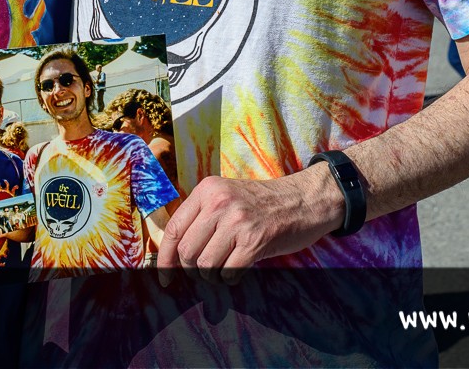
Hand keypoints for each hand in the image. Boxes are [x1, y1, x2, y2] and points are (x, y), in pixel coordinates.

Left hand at [156, 172, 338, 284]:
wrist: (304, 199)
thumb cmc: (262, 203)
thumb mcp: (227, 195)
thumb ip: (202, 215)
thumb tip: (175, 251)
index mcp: (207, 189)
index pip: (175, 229)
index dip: (165, 258)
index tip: (164, 276)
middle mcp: (219, 202)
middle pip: (187, 251)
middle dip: (191, 269)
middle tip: (203, 272)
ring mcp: (238, 221)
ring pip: (205, 265)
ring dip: (212, 276)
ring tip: (223, 269)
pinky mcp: (256, 241)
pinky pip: (229, 272)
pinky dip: (230, 278)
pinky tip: (239, 269)